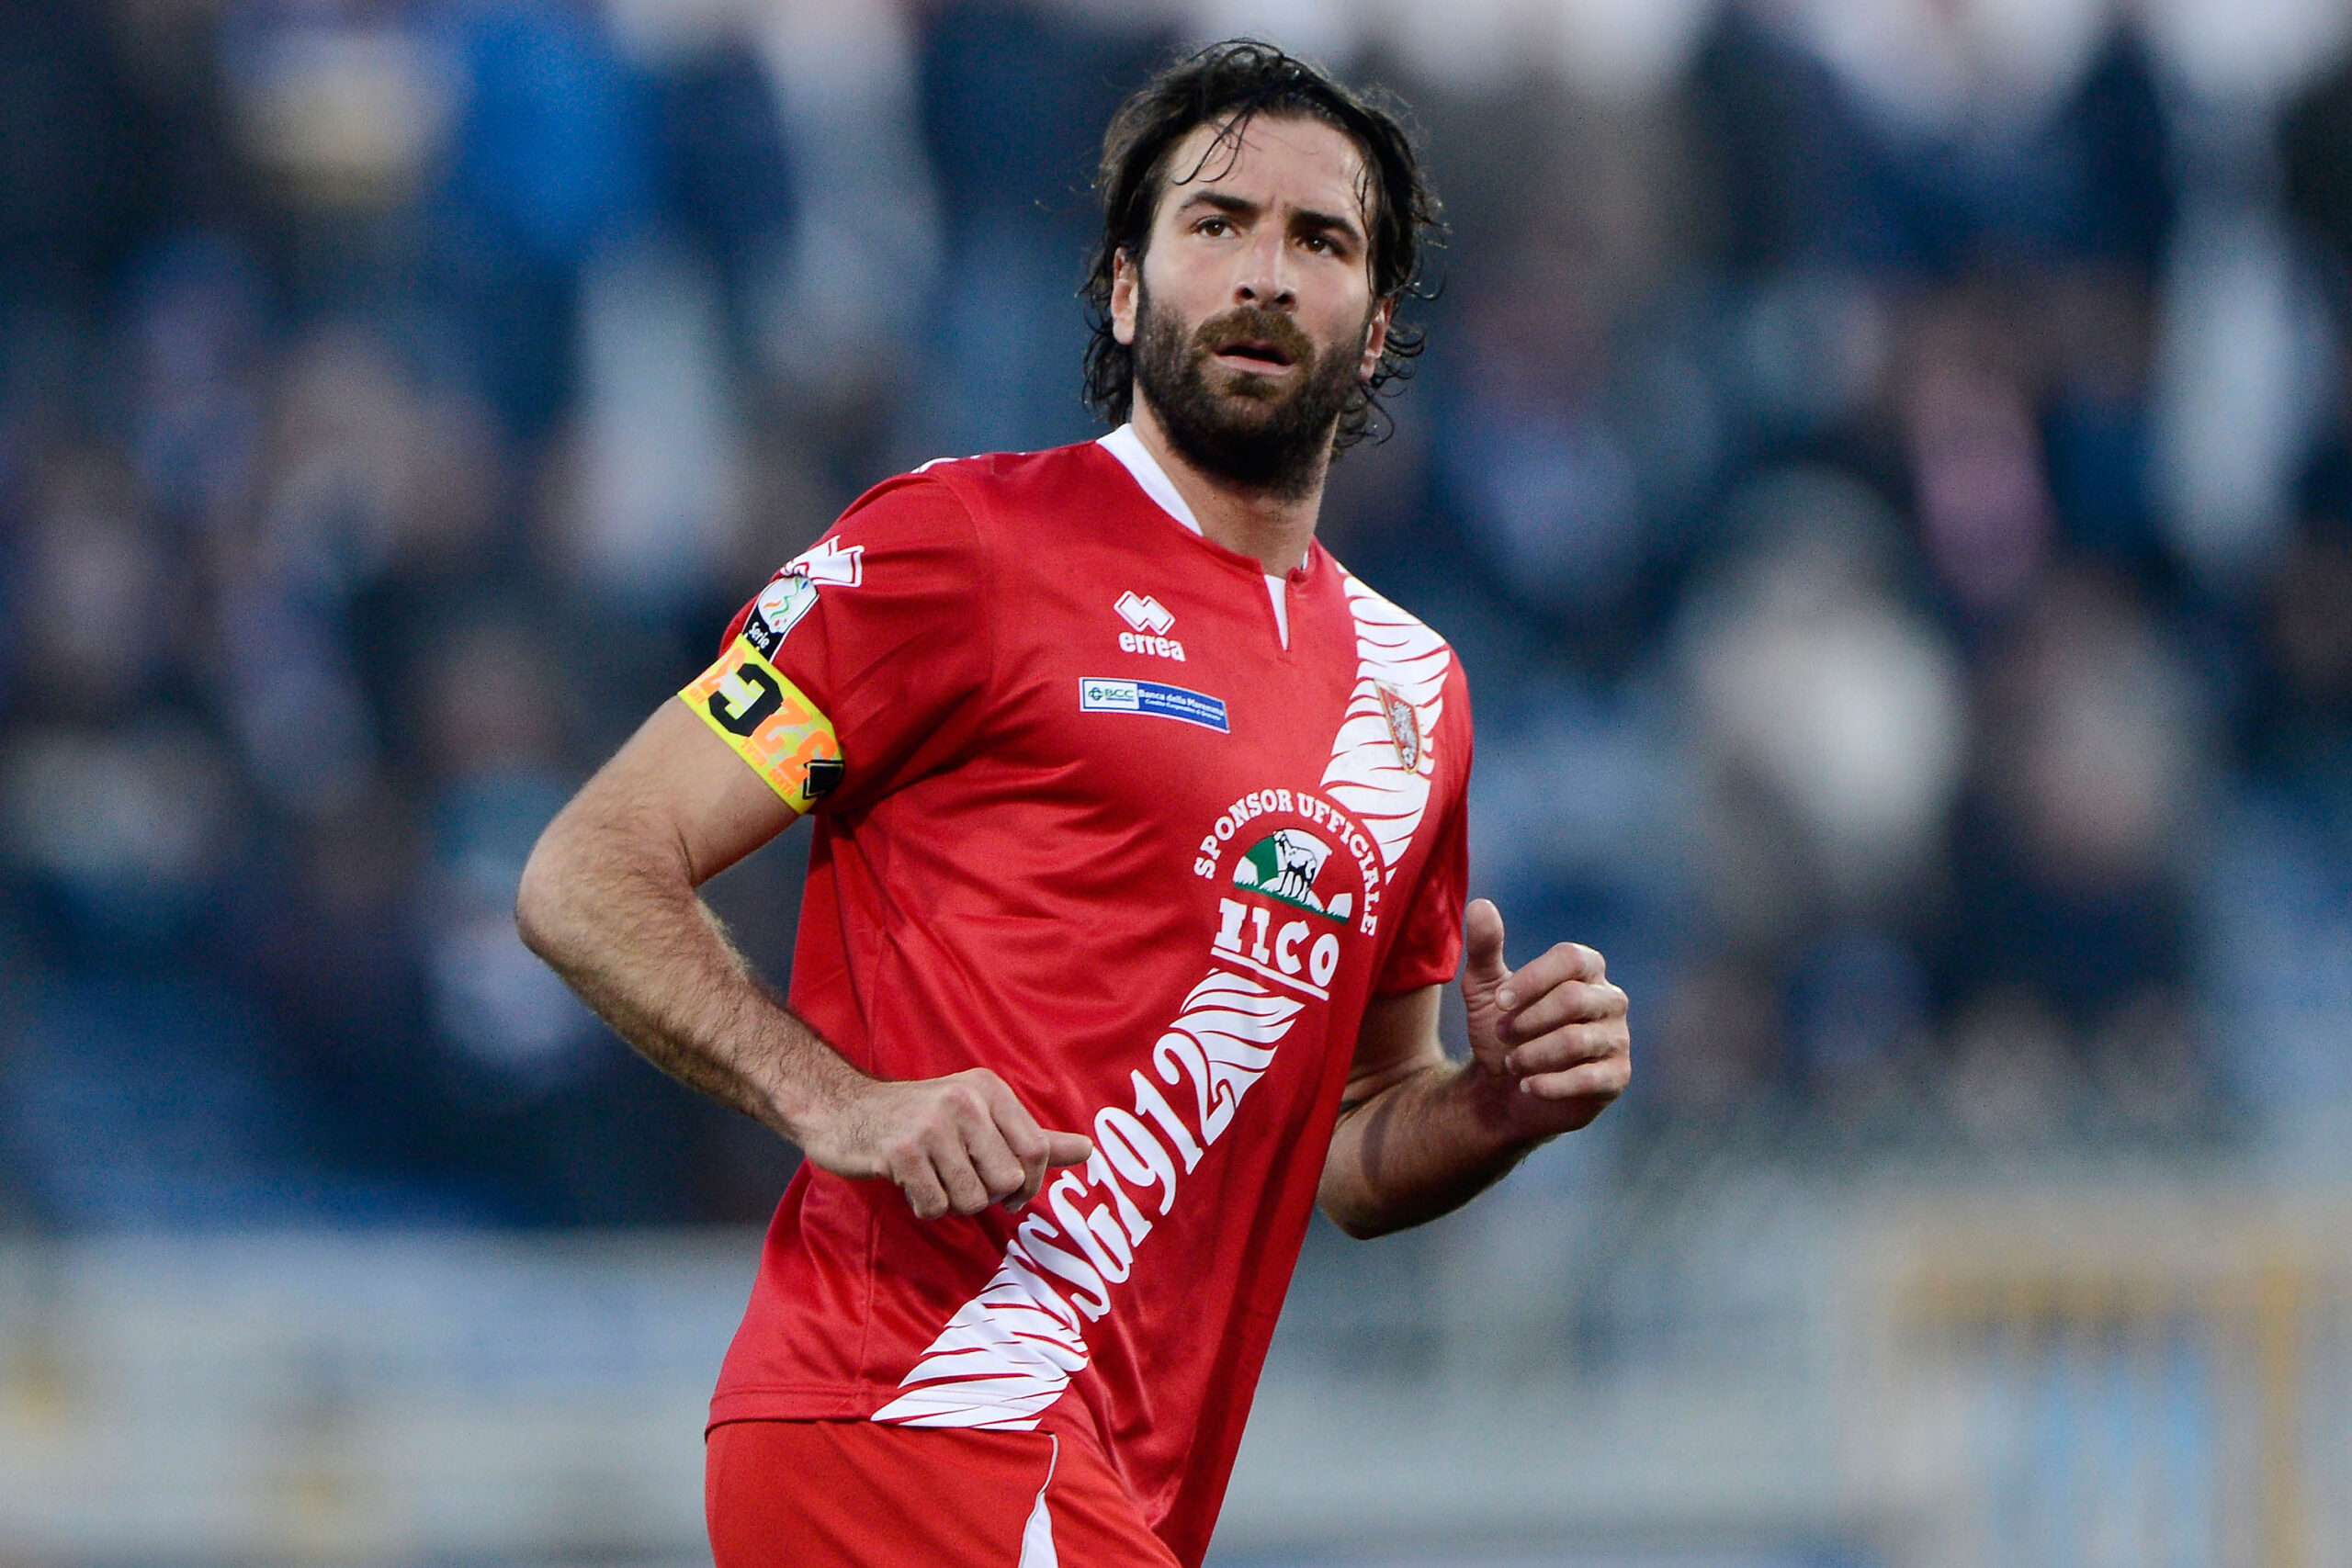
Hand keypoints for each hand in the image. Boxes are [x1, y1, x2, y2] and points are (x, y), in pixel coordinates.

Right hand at [801, 1068, 1093, 1219]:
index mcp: (990, 1089)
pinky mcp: (902, 1151)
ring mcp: (932, 1124)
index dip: (1026, 1184)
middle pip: (1005, 1182)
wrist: (843, 1111)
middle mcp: (965, 1100)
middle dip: (984, 1196)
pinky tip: (911, 1184)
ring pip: (972, 1199)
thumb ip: (1034, 1140)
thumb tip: (1090, 1150)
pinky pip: (936, 1206)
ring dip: (952, 1203)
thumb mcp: (980, 1118)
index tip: (1008, 1191)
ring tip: (933, 1180)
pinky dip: (925, 1207)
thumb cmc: (919, 1119)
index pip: (1036, 1152)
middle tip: (958, 1181)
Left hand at [1460, 899, 1630, 1135]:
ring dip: (1533, 1055)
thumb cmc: (1503, 1031)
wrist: (1505, 1090)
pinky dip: (1550, 1084)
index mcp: (1585, 969)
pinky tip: (1527, 1086)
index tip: (1501, 1001)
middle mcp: (1609, 999)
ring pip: (1576, 1041)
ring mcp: (1617, 1038)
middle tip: (1502, 1035)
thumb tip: (1480, 904)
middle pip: (1573, 1000)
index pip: (1570, 959)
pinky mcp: (1617, 1076)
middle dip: (1528, 1021)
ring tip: (1512, 1064)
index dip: (1533, 979)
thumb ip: (1485, 948)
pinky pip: (1589, 1079)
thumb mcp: (1486, 988)